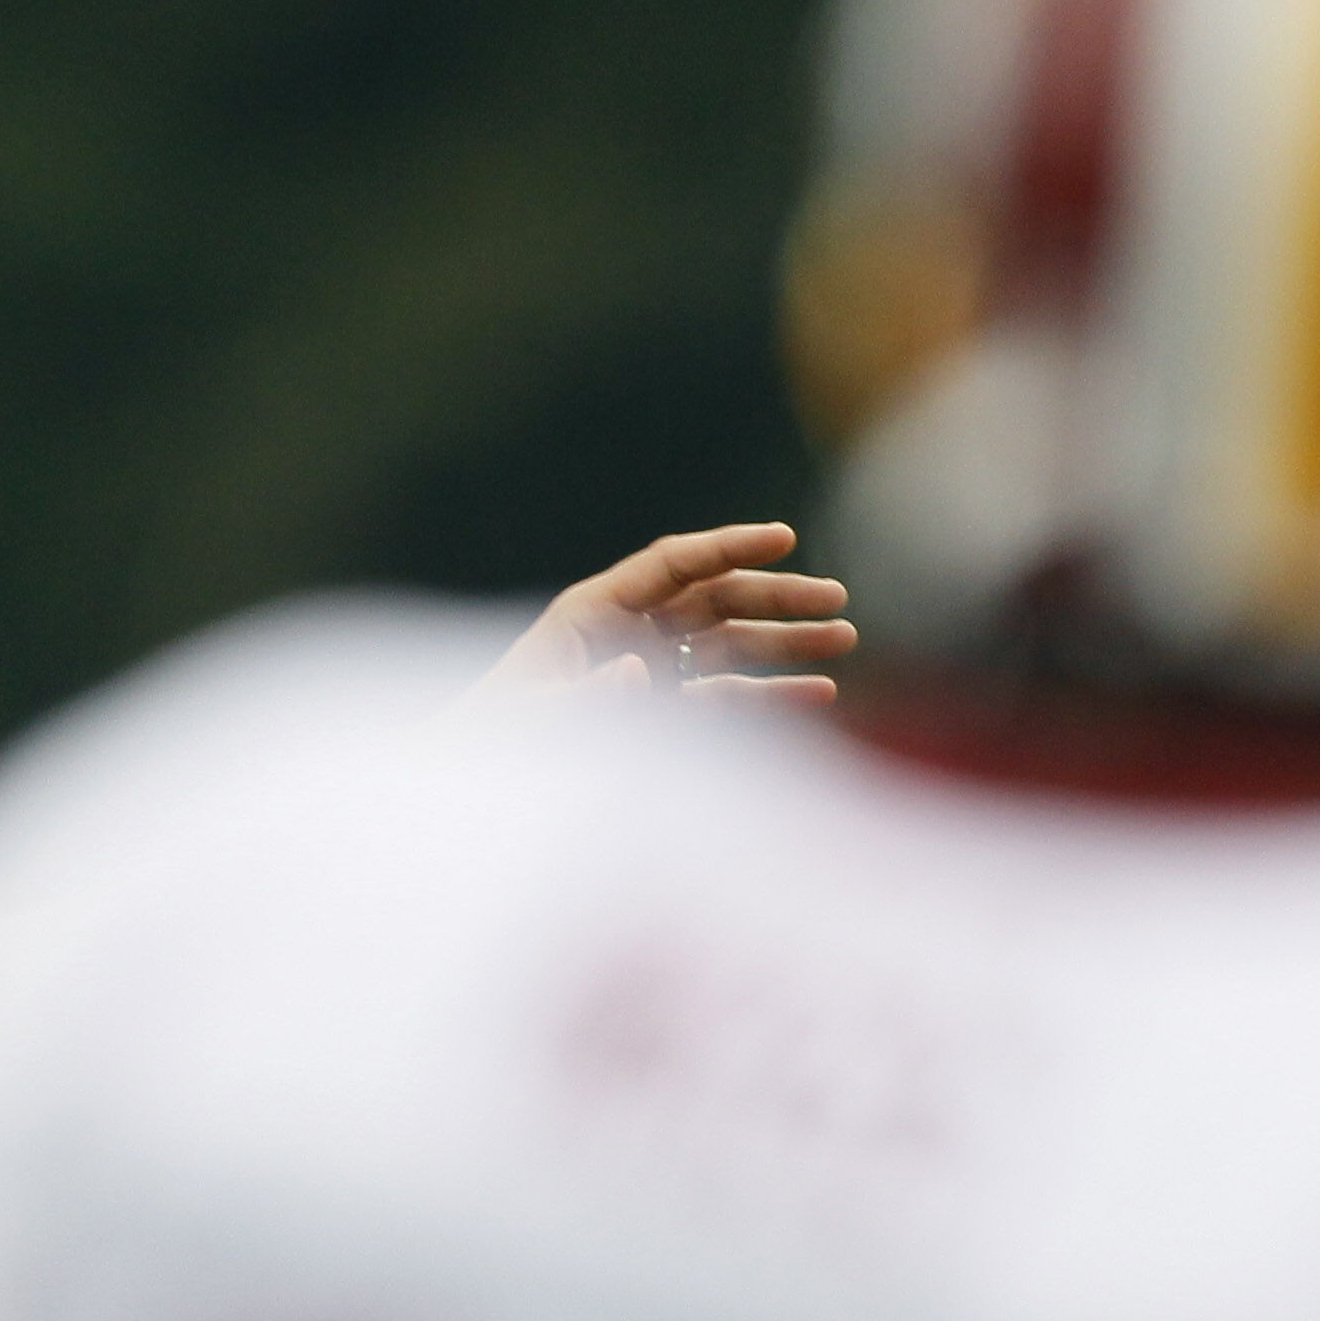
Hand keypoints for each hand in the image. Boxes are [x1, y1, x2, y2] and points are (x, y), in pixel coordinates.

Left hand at [473, 523, 854, 705]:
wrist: (474, 782)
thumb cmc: (492, 740)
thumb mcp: (532, 718)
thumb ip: (585, 695)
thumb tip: (639, 668)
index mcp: (592, 611)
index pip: (673, 563)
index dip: (729, 547)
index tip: (785, 538)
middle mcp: (627, 631)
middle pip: (714, 599)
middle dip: (777, 598)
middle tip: (838, 601)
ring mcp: (648, 670)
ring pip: (729, 644)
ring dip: (786, 642)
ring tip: (845, 640)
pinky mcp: (659, 712)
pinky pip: (723, 695)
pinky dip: (768, 693)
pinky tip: (818, 694)